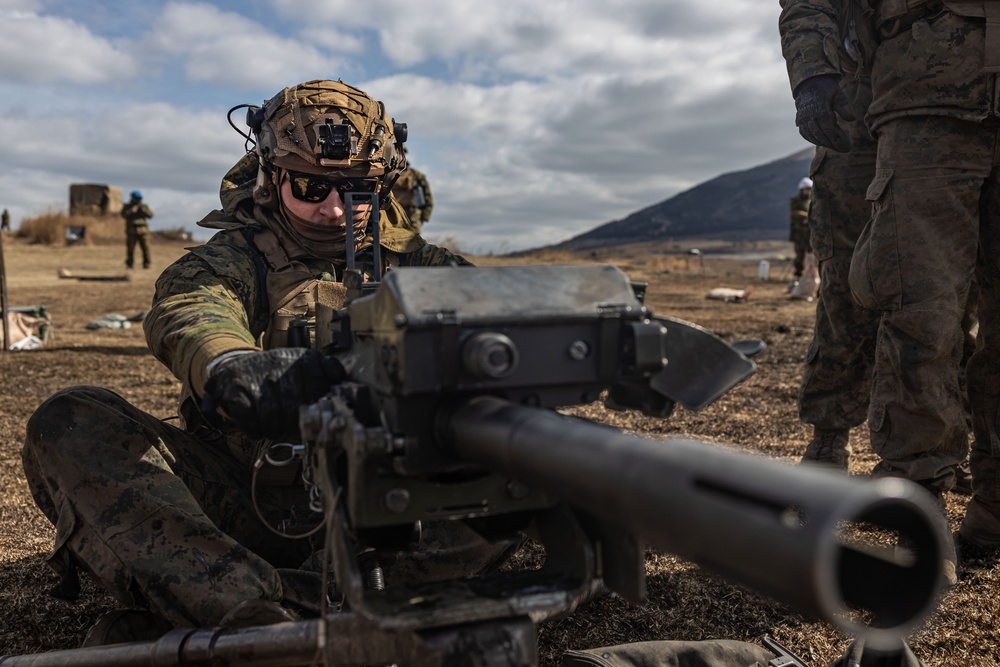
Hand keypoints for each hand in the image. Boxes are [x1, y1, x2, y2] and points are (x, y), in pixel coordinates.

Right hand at [202, 348, 345, 439]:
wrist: (238, 365)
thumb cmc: (278, 372)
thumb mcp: (305, 363)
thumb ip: (326, 369)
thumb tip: (339, 377)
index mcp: (300, 358)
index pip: (317, 387)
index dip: (315, 408)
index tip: (311, 415)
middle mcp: (277, 364)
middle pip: (294, 407)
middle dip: (293, 423)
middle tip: (290, 425)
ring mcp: (254, 377)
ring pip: (272, 417)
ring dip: (274, 428)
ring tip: (275, 425)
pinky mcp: (234, 390)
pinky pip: (249, 420)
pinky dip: (255, 430)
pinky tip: (258, 427)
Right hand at [793, 75, 855, 152]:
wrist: (809, 84)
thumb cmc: (827, 89)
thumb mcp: (838, 94)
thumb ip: (844, 106)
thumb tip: (852, 119)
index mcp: (819, 108)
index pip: (829, 128)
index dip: (838, 138)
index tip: (848, 145)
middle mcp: (809, 116)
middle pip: (821, 135)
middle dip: (834, 144)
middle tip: (845, 149)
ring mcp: (802, 119)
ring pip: (813, 137)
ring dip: (825, 143)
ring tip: (837, 147)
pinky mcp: (799, 122)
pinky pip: (806, 135)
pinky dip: (815, 140)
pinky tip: (825, 142)